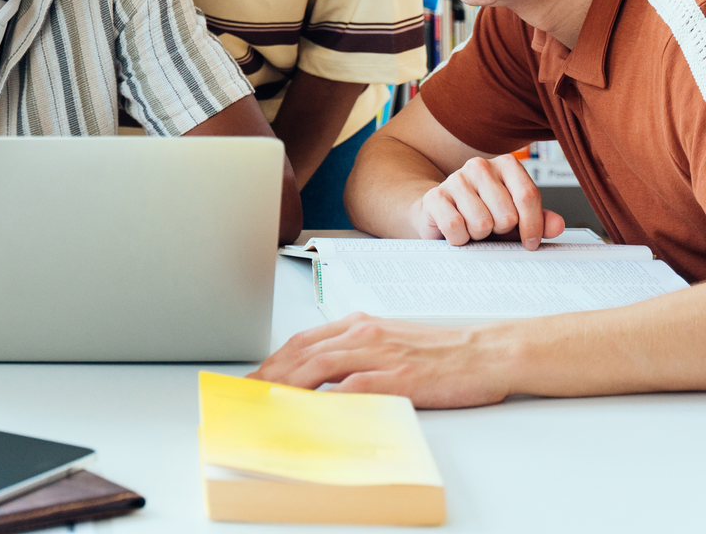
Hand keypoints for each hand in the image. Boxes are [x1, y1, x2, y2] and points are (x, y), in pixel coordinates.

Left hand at [252, 313, 514, 408]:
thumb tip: (328, 375)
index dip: (275, 358)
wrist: (484, 353)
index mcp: (360, 325)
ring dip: (287, 383)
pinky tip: (310, 409)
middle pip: (302, 351)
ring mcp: (379, 354)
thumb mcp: (392, 342)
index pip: (304, 340)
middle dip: (270, 371)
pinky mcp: (397, 376)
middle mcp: (363, 334)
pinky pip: (353, 386)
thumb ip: (359, 352)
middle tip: (249, 391)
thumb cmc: (443, 352)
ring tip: (266, 399)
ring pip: (319, 365)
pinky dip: (327, 398)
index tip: (257, 375)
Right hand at [414, 153, 565, 247]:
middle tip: (493, 228)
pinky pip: (456, 227)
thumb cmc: (484, 215)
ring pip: (482, 223)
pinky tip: (459, 232)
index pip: (528, 195)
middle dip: (501, 231)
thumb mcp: (517, 219)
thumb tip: (557, 225)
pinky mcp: (434, 197)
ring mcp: (454, 179)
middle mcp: (479, 166)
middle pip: (506, 214)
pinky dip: (460, 239)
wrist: (443, 216)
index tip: (530, 243)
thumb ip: (540, 221)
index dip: (533, 226)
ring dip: (480, 236)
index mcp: (505, 165)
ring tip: (474, 228)